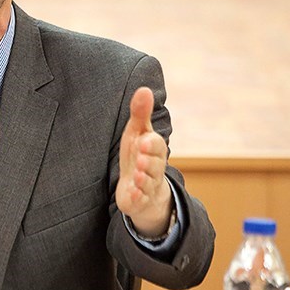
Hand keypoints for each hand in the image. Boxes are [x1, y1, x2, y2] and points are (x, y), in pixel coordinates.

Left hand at [116, 86, 172, 237]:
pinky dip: (137, 196)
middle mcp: (153, 168)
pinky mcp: (139, 200)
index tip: (143, 140)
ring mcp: (147, 185)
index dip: (151, 144)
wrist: (140, 187)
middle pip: (155, 164)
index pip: (157, 145)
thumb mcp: (137, 133)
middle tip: (140, 157)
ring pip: (148, 182)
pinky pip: (140, 199)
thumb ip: (140, 113)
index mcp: (153, 150)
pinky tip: (132, 193)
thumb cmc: (138, 154)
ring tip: (137, 175)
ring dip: (143, 178)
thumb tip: (144, 89)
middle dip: (148, 161)